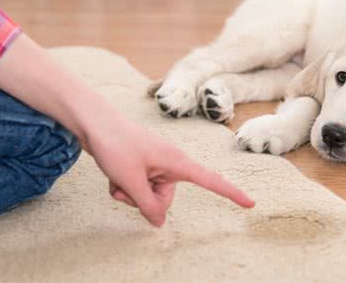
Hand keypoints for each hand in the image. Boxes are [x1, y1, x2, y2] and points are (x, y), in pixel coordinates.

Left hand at [85, 117, 254, 226]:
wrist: (94, 123)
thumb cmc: (115, 145)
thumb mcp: (130, 181)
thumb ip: (147, 205)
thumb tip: (159, 222)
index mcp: (178, 162)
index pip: (211, 181)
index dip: (231, 193)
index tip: (251, 203)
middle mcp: (171, 165)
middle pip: (165, 199)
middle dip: (144, 200)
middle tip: (126, 185)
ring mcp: (156, 166)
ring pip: (148, 196)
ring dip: (130, 193)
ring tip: (117, 177)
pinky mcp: (144, 167)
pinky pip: (138, 188)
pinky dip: (124, 187)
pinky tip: (113, 175)